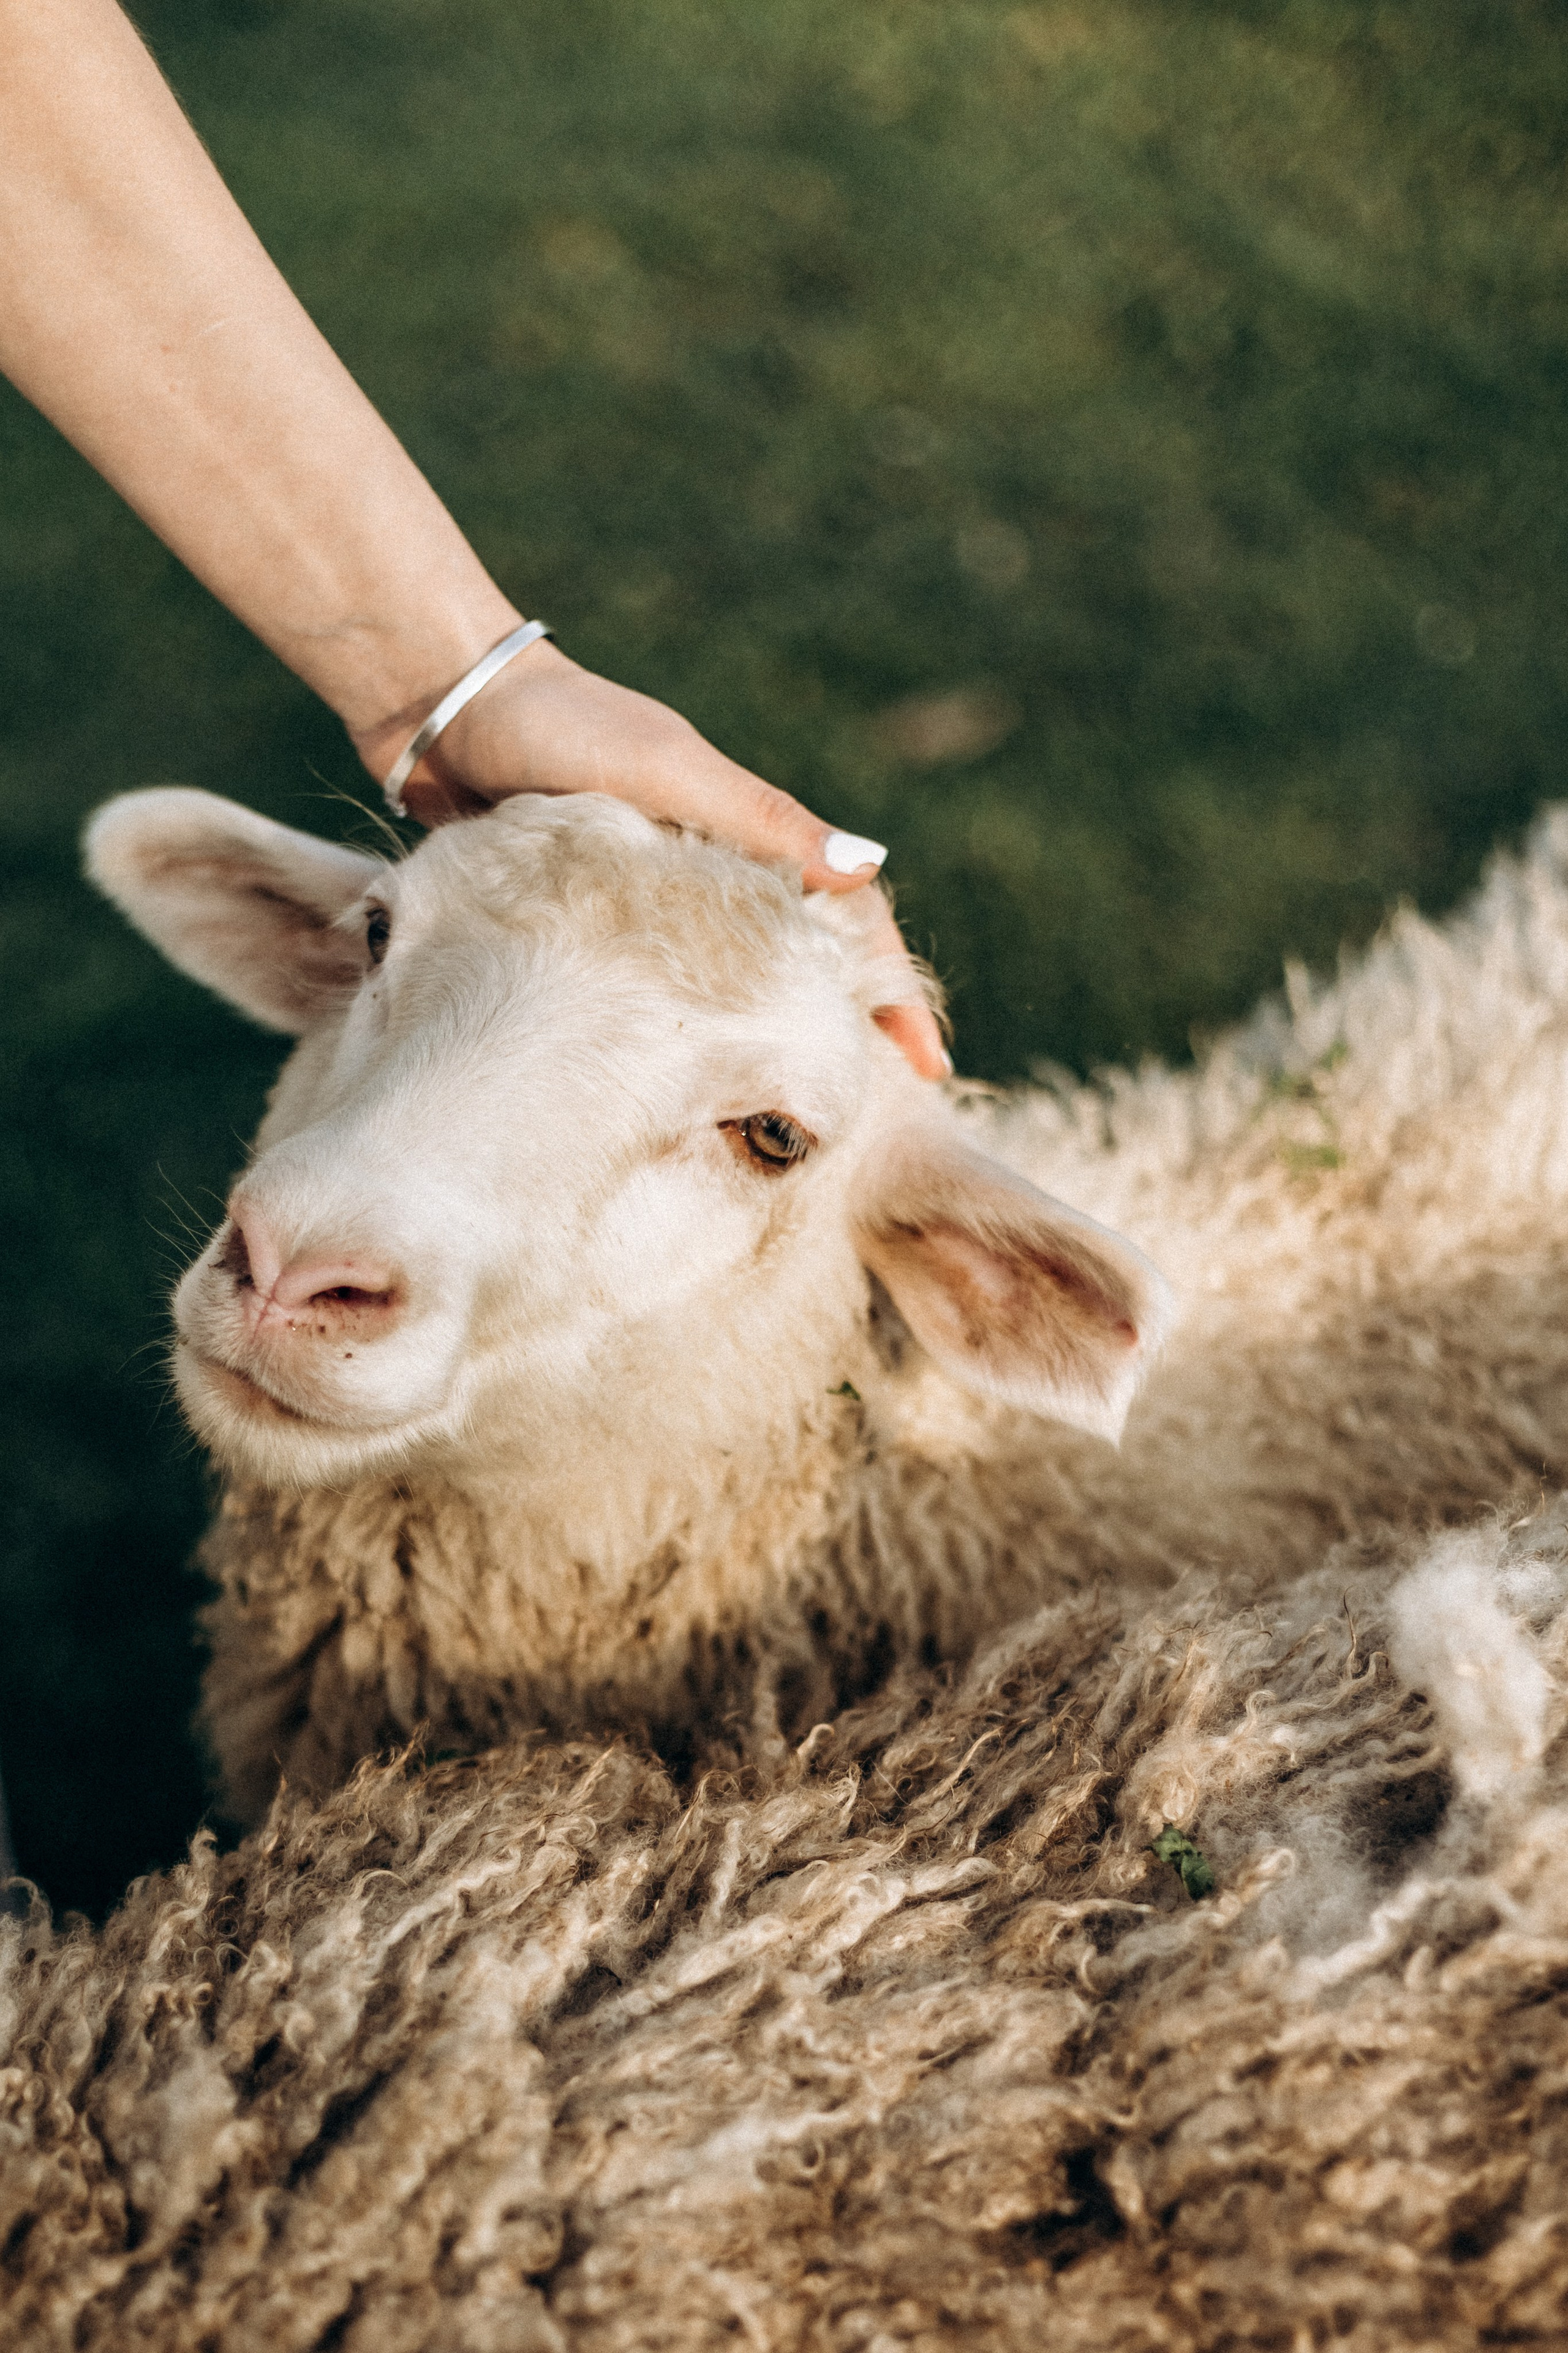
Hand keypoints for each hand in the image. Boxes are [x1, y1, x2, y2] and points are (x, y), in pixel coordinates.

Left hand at [350, 639, 951, 1079]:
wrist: (445, 705)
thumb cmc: (560, 728)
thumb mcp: (669, 768)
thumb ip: (760, 817)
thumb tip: (871, 862)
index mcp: (744, 835)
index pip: (847, 922)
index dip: (891, 992)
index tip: (927, 1066)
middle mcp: (709, 871)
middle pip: (801, 961)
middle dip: (845, 1029)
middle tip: (868, 1111)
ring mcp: (648, 900)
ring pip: (732, 981)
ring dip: (769, 1037)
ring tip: (786, 1118)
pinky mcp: (587, 918)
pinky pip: (655, 987)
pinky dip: (685, 1030)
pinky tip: (684, 1081)